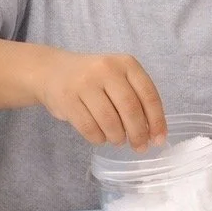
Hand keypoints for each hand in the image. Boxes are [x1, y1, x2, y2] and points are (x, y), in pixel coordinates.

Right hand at [36, 49, 165, 150]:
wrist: (52, 71)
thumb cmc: (94, 80)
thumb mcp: (118, 78)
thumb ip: (136, 99)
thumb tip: (154, 134)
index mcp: (126, 63)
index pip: (149, 95)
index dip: (157, 121)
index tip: (159, 139)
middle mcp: (106, 69)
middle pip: (130, 109)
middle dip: (138, 133)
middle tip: (139, 147)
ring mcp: (85, 83)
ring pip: (110, 121)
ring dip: (117, 137)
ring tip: (117, 139)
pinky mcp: (67, 99)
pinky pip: (89, 128)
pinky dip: (98, 138)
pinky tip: (100, 137)